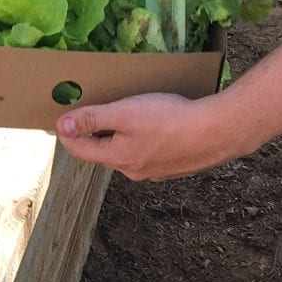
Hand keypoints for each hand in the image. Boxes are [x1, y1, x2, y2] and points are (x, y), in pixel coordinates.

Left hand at [54, 92, 260, 181]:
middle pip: (105, 151)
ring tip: (127, 113)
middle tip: (94, 110)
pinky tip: (156, 124)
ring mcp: (156, 171)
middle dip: (96, 133)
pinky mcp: (175, 165)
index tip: (62, 117)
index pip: (81, 151)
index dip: (69, 133)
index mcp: (118, 159)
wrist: (218, 132)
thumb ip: (93, 119)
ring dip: (122, 135)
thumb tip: (63, 126)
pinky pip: (150, 152)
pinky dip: (145, 138)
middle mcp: (134, 171)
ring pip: (129, 152)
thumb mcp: (124, 113)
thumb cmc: (170, 120)